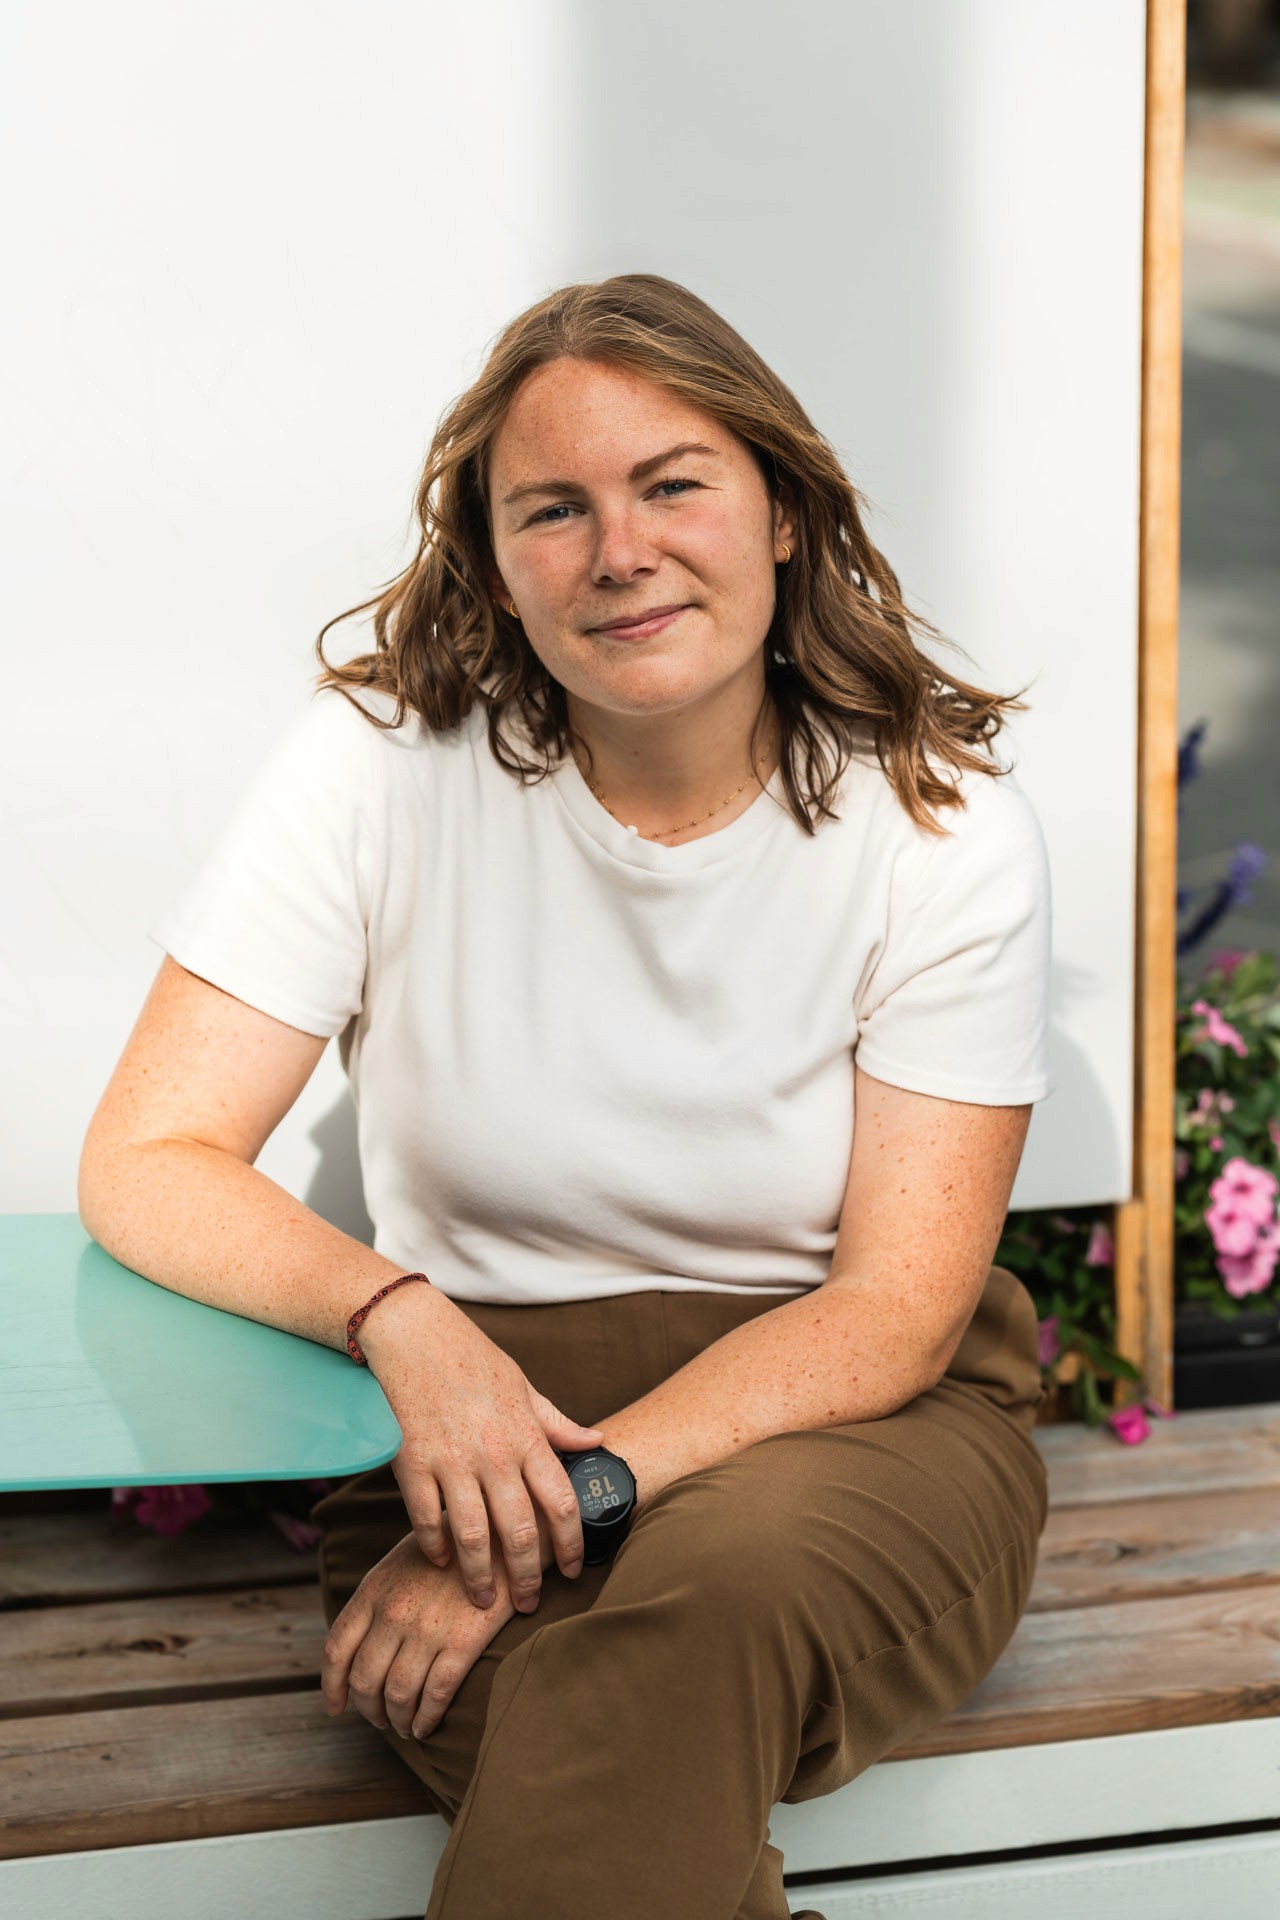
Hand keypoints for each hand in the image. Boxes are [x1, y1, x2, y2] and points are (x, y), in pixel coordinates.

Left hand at [321, 1531, 516, 1742]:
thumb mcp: (403, 1561)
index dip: (333, 1686)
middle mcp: (394, 1611)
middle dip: (369, 1710)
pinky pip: (435, 1696)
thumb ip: (380, 1598)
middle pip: (364, 1680)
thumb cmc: (453, 1549)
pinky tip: (426, 1727)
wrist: (504, 1535)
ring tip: (404, 1728)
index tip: (337, 1707)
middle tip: (380, 1720)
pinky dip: (426, 1719)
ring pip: (397, 1695)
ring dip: (397, 1720)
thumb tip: (362, 1644)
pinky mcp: (463, 1642)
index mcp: (374, 1589)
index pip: (337, 1649)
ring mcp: (427, 1628)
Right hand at [356, 1278, 601, 1613]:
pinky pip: (426, 1519)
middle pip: (518, 1531)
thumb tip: (596, 1441)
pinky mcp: (412, 1463)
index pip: (560, 1502)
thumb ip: (556, 1422)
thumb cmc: (471, 1358)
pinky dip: (434, 1546)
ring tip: (484, 1600)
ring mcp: (451, 1460)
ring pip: (472, 1536)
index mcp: (526, 1435)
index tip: (573, 1570)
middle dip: (526, 1576)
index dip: (570, 1543)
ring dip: (479, 1575)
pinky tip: (440, 1561)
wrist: (412, 1332)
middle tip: (528, 1603)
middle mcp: (493, 1453)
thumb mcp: (523, 1385)